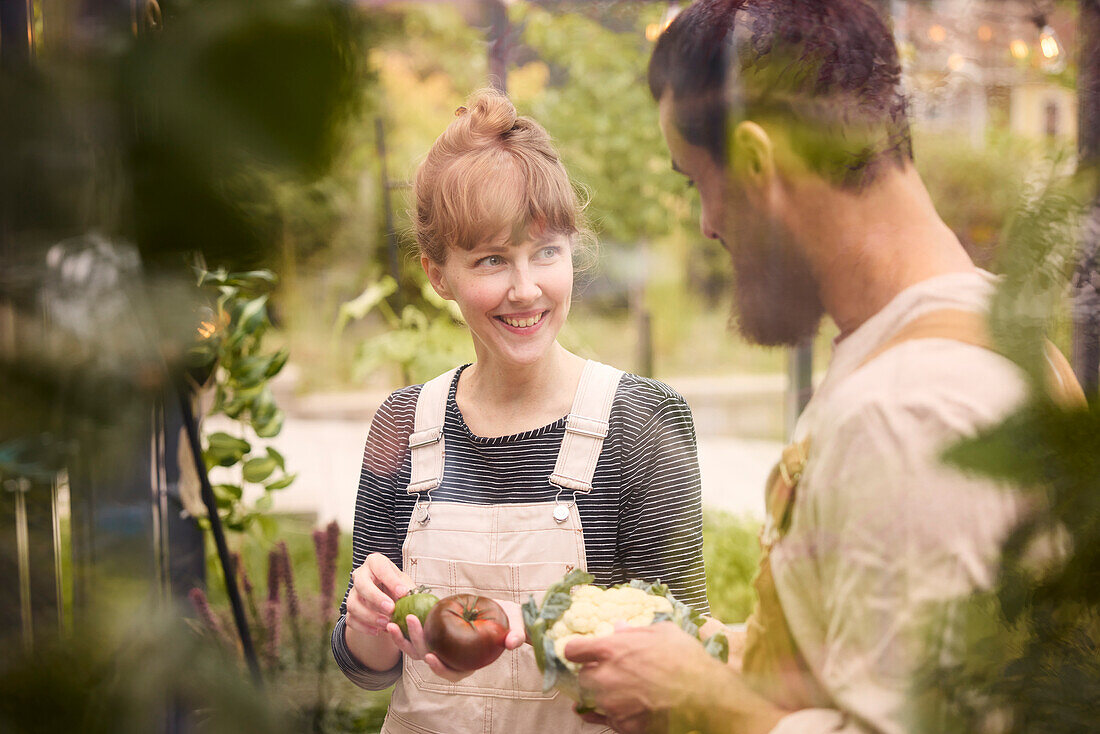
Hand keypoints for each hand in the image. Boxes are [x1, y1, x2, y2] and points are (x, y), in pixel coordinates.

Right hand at [345, 552, 412, 636]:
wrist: (386, 597)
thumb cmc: (397, 586)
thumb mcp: (405, 583)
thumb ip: (409, 589)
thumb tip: (415, 597)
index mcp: (375, 563)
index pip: (379, 567)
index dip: (391, 580)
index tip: (403, 592)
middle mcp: (360, 575)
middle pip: (361, 584)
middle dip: (375, 597)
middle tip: (391, 609)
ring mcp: (353, 593)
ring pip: (353, 604)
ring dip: (369, 616)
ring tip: (386, 624)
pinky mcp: (350, 609)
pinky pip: (350, 619)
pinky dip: (363, 627)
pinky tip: (377, 631)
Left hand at [383, 596, 527, 682]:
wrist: (504, 610)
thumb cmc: (511, 621)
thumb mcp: (517, 626)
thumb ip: (516, 635)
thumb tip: (514, 642)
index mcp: (469, 663)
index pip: (452, 673)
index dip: (440, 669)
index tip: (431, 657)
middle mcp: (452, 658)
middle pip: (428, 658)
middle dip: (415, 643)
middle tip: (411, 621)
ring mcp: (442, 646)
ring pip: (416, 648)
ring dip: (402, 639)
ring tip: (391, 623)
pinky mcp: (436, 632)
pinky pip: (417, 633)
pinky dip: (405, 627)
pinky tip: (396, 613)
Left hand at [564, 622, 723, 733]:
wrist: (704, 697)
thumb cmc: (685, 659)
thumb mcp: (663, 632)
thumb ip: (635, 631)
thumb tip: (618, 628)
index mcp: (611, 649)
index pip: (573, 650)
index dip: (577, 650)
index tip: (582, 652)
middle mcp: (605, 677)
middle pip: (582, 677)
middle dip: (593, 674)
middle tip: (610, 673)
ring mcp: (612, 704)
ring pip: (594, 700)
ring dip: (604, 695)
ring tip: (623, 692)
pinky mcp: (623, 725)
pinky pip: (608, 719)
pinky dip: (615, 714)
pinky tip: (626, 708)